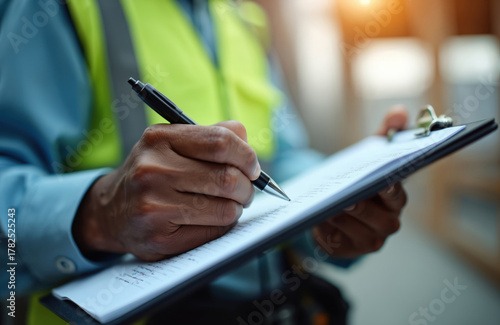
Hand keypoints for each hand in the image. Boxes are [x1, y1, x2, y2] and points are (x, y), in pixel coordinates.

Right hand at [73, 121, 259, 260]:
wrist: (111, 211)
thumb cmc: (153, 173)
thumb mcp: (171, 144)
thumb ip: (210, 136)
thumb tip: (245, 138)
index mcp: (159, 139)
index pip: (220, 142)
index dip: (247, 156)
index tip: (252, 167)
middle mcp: (152, 170)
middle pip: (228, 178)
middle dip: (247, 188)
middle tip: (245, 191)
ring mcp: (153, 206)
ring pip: (226, 209)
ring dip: (236, 208)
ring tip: (227, 205)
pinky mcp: (159, 238)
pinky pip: (214, 232)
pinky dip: (221, 226)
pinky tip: (209, 220)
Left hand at [312, 106, 408, 257]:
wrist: (337, 210)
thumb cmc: (358, 181)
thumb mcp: (369, 157)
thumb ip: (385, 134)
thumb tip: (400, 111)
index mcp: (395, 200)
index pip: (398, 195)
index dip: (391, 189)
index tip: (382, 181)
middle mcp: (388, 222)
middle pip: (381, 219)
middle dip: (364, 209)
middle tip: (348, 198)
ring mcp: (369, 239)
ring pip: (360, 232)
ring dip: (343, 219)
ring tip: (327, 207)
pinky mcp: (348, 249)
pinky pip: (339, 242)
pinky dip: (329, 230)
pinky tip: (318, 219)